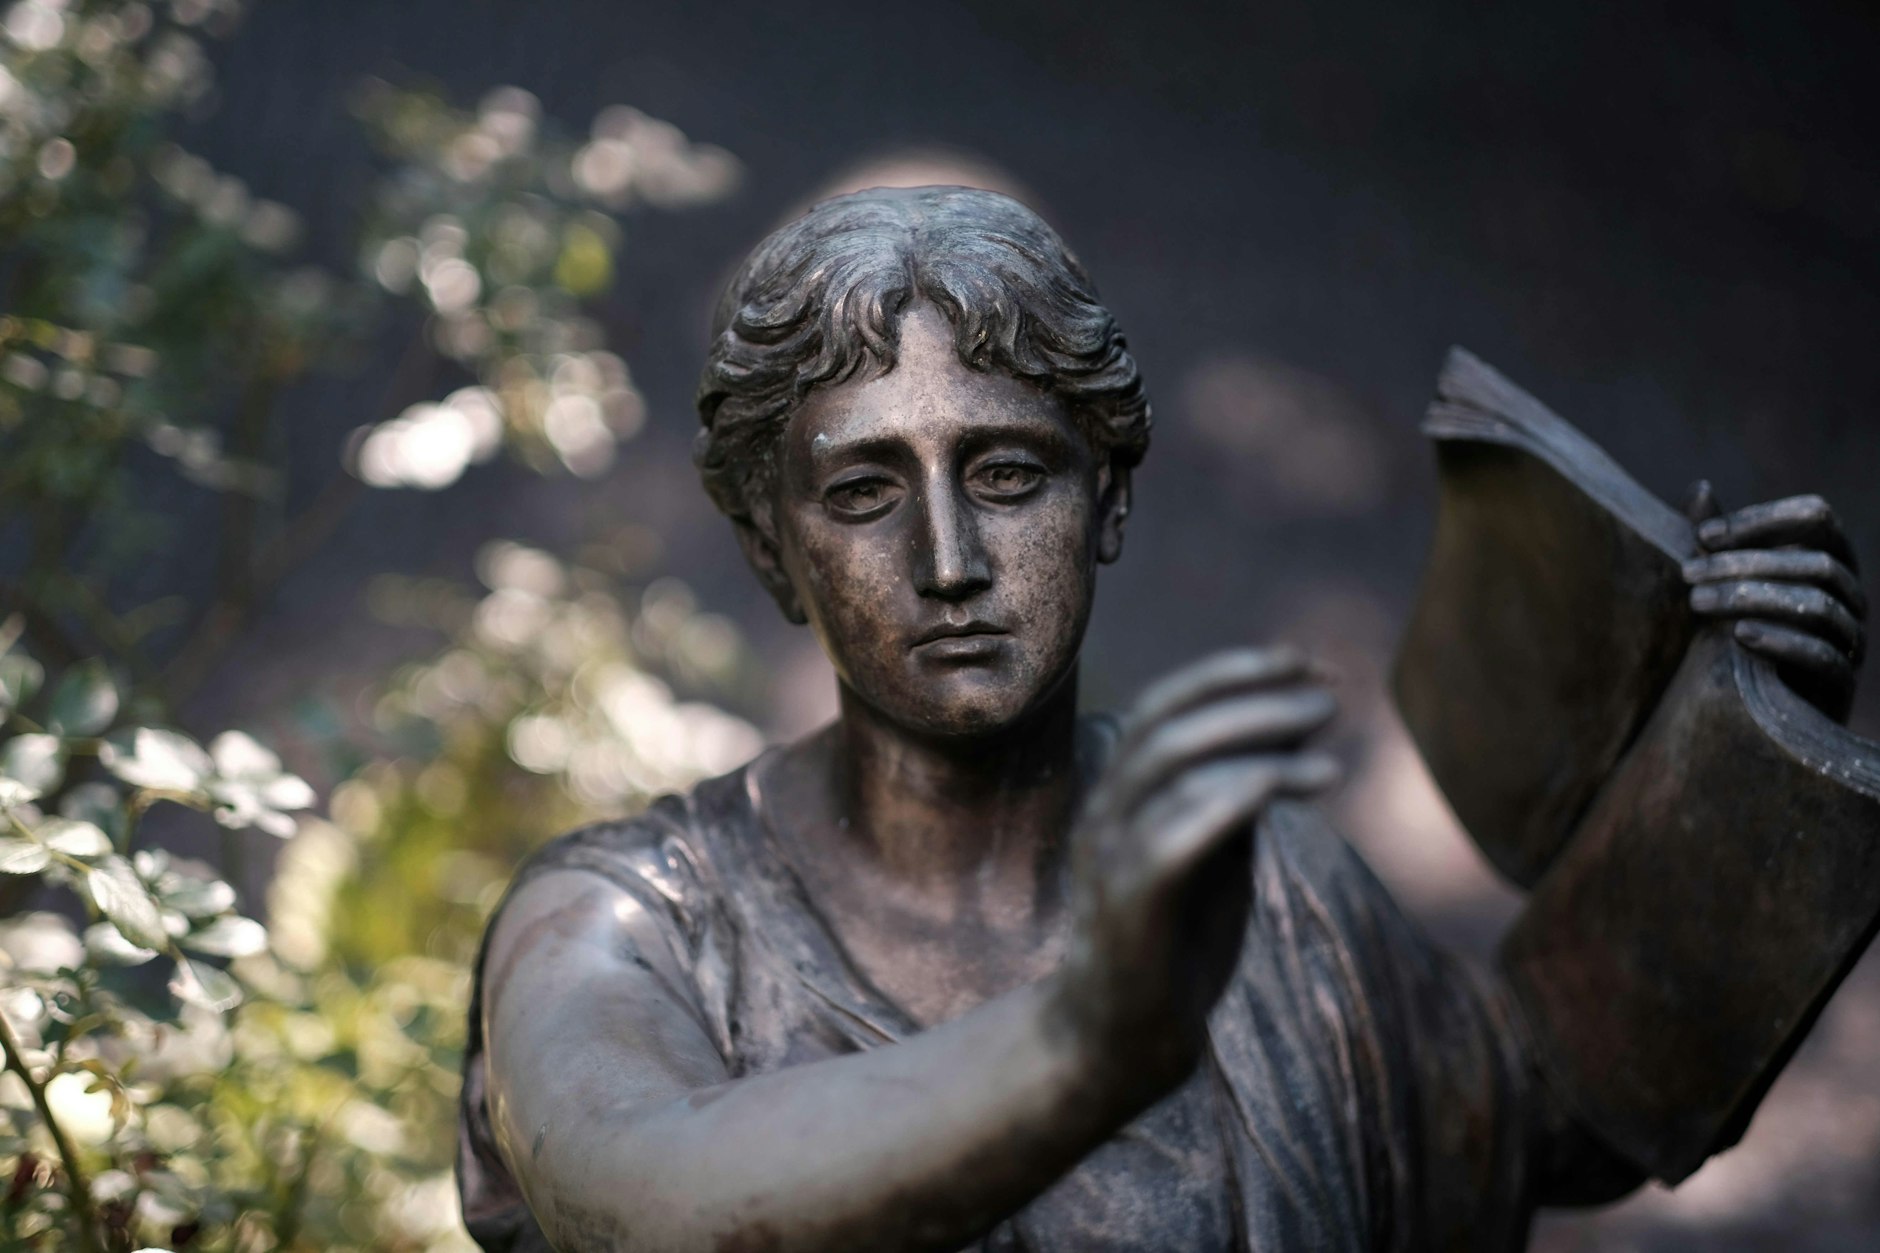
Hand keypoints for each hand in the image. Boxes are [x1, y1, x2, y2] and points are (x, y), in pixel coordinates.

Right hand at [1050, 647, 1338, 1094]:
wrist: (1118, 1042)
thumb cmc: (1173, 946)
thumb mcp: (1215, 856)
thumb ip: (1237, 797)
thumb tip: (1290, 728)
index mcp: (1121, 795)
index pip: (1165, 705)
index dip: (1233, 672)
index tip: (1306, 663)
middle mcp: (1106, 812)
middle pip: (1168, 722)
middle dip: (1251, 694)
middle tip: (1326, 693)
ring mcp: (1110, 856)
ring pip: (1173, 764)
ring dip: (1259, 735)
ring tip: (1328, 734)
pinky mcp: (1129, 904)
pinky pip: (1179, 830)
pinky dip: (1245, 792)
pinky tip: (1307, 781)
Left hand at [1682, 482, 1867, 721]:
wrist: (1750, 707)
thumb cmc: (1739, 630)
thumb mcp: (1723, 584)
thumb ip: (1718, 542)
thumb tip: (1699, 488)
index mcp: (1830, 558)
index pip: (1817, 517)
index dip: (1763, 520)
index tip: (1703, 535)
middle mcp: (1850, 594)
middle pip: (1814, 563)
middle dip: (1745, 564)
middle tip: (1687, 573)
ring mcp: (1851, 638)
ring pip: (1818, 606)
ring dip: (1753, 599)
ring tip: (1697, 603)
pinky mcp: (1841, 681)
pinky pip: (1823, 656)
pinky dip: (1781, 642)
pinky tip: (1738, 635)